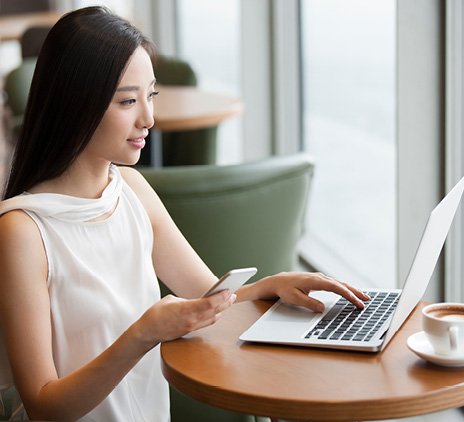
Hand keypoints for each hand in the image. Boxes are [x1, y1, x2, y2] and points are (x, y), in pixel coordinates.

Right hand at [135, 289, 235, 346]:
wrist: (147, 332)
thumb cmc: (155, 314)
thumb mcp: (170, 300)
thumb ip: (186, 300)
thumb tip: (196, 301)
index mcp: (186, 309)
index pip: (209, 303)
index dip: (221, 297)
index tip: (229, 290)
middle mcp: (191, 320)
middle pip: (215, 311)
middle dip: (226, 302)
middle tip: (233, 294)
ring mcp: (191, 327)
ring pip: (213, 318)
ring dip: (222, 310)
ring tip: (228, 301)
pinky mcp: (190, 331)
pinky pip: (207, 323)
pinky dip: (215, 316)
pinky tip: (218, 311)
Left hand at [249, 272, 368, 311]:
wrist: (277, 281)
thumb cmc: (285, 289)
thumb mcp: (294, 298)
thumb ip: (309, 303)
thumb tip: (322, 308)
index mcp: (315, 281)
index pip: (336, 288)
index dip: (348, 295)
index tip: (357, 303)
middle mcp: (319, 277)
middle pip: (341, 284)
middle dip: (355, 292)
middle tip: (366, 300)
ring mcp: (319, 278)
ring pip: (339, 283)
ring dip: (351, 289)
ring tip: (362, 296)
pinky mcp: (318, 280)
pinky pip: (334, 283)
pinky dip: (344, 287)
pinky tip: (348, 291)